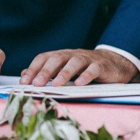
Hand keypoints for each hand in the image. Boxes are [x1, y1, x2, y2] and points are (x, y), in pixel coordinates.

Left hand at [19, 49, 139, 86]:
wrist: (115, 64)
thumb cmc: (86, 68)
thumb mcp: (65, 69)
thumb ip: (46, 72)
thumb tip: (24, 75)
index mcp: (62, 55)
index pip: (44, 58)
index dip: (33, 68)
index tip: (24, 82)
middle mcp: (73, 55)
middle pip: (57, 58)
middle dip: (45, 71)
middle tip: (36, 83)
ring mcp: (88, 59)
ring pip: (74, 62)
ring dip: (64, 73)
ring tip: (56, 85)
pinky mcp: (102, 66)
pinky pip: (93, 69)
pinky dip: (86, 76)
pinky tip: (79, 84)